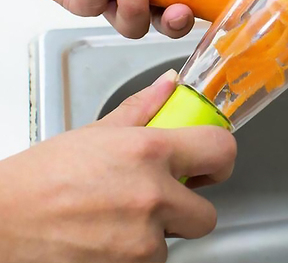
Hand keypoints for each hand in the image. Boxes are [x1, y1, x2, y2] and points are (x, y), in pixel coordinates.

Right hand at [0, 70, 236, 262]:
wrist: (3, 222)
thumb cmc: (44, 176)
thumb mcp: (99, 131)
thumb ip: (144, 107)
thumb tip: (170, 84)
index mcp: (150, 151)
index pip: (221, 150)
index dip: (221, 157)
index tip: (211, 162)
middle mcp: (153, 197)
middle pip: (207, 214)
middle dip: (189, 207)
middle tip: (162, 197)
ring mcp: (142, 242)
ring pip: (175, 243)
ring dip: (158, 233)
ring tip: (122, 217)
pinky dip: (137, 254)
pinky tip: (110, 236)